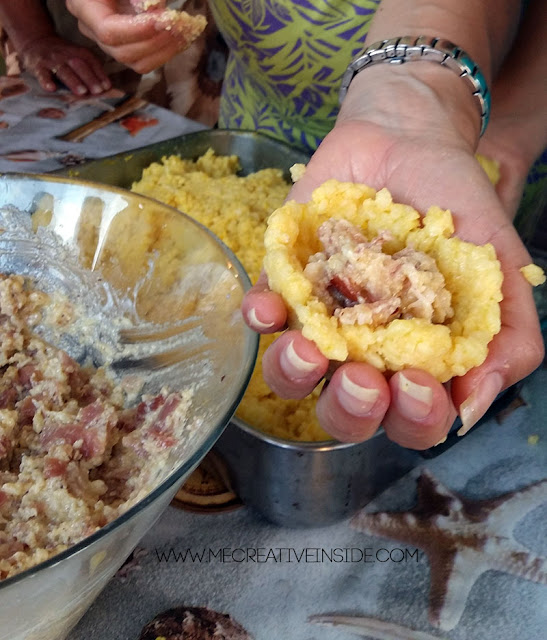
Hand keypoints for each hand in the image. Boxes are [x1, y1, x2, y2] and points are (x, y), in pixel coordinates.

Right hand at [19, 35, 110, 95]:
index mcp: (78, 52)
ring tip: (82, 91)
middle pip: (79, 65)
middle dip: (89, 78)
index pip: (90, 61)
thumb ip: (92, 70)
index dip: (99, 73)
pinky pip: (42, 74)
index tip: (107, 87)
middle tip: (97, 91)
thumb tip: (108, 88)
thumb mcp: (78, 57)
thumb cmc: (63, 56)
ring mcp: (51, 60)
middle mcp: (66, 55)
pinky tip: (51, 88)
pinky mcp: (38, 66)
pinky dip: (46, 81)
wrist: (36, 41)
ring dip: (73, 81)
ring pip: (63, 70)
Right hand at [66, 0, 193, 73]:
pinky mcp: (123, 45)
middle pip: (123, 52)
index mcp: (84, 7)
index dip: (137, 30)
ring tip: (184, 33)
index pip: (108, 31)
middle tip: (180, 26)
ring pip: (135, 62)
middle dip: (155, 42)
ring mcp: (107, 42)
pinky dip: (164, 52)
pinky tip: (179, 39)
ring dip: (164, 51)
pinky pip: (143, 60)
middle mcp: (91, 30)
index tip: (163, 19)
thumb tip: (156, 8)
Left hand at [242, 65, 543, 449]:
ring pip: (291, 375)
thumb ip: (509, 341)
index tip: (417, 384)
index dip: (413, 420)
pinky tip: (269, 305)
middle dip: (351, 409)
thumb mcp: (502, 272)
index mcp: (415, 362)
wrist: (410, 142)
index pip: (412, 420)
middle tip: (362, 379)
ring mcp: (319, 320)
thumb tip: (471, 405)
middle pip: (345, 413)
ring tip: (307, 348)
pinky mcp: (285, 284)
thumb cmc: (458, 211)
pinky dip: (261, 315)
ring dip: (294, 374)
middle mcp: (362, 353)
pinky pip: (262, 313)